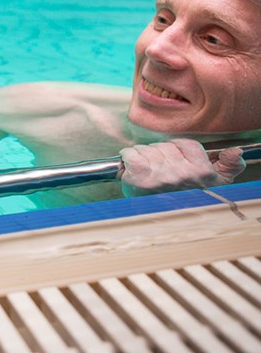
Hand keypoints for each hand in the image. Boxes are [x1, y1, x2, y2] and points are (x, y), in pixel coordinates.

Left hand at [119, 138, 245, 196]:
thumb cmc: (179, 199)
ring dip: (143, 157)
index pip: (188, 144)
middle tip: (158, 171)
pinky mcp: (140, 175)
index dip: (177, 150)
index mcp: (202, 174)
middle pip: (164, 146)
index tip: (175, 161)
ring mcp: (162, 175)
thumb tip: (237, 152)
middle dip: (159, 155)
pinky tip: (133, 170)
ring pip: (147, 148)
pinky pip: (131, 152)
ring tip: (147, 173)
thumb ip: (228, 167)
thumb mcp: (212, 185)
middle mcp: (184, 174)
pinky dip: (128, 157)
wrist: (152, 220)